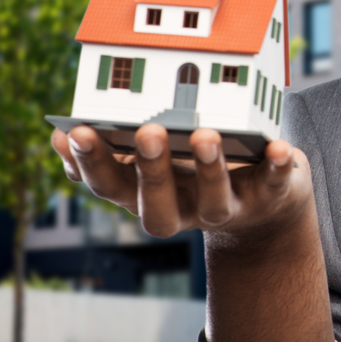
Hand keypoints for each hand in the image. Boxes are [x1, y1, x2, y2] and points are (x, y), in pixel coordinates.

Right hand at [52, 123, 336, 341]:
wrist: (263, 201)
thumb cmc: (197, 167)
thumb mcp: (154, 162)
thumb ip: (114, 152)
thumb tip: (61, 140)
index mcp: (145, 196)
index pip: (111, 187)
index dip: (92, 164)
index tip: (78, 130)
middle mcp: (182, 211)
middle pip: (157, 209)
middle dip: (152, 172)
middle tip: (149, 131)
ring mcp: (225, 209)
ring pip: (214, 202)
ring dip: (209, 170)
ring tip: (205, 136)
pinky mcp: (267, 197)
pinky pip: (272, 186)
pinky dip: (276, 168)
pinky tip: (279, 148)